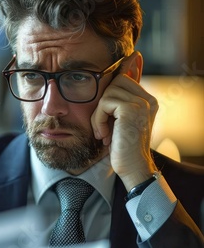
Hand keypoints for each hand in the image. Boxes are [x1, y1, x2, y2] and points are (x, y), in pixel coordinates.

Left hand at [91, 52, 157, 190]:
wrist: (132, 167)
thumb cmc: (122, 147)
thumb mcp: (119, 121)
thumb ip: (116, 103)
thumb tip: (102, 83)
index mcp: (147, 100)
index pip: (122, 79)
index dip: (108, 97)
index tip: (107, 120)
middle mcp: (148, 99)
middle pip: (114, 82)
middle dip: (103, 104)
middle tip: (103, 126)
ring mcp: (141, 103)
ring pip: (107, 94)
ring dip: (99, 115)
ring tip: (104, 133)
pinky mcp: (131, 109)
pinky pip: (104, 104)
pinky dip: (98, 120)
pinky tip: (104, 135)